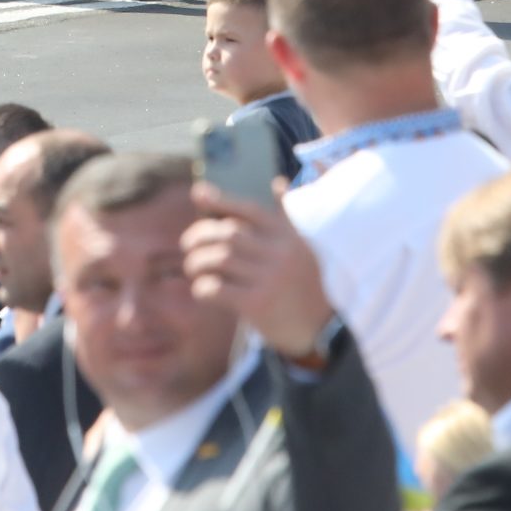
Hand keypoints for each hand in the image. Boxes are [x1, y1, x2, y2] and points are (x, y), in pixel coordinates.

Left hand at [182, 183, 333, 360]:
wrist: (323, 328)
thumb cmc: (304, 283)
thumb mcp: (302, 246)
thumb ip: (285, 217)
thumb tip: (277, 182)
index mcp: (287, 236)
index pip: (249, 210)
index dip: (221, 201)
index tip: (198, 195)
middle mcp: (279, 253)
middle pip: (228, 233)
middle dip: (199, 236)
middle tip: (187, 246)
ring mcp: (269, 278)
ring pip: (218, 259)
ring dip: (197, 262)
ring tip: (193, 268)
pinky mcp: (258, 304)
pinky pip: (217, 289)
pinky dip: (202, 287)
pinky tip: (201, 290)